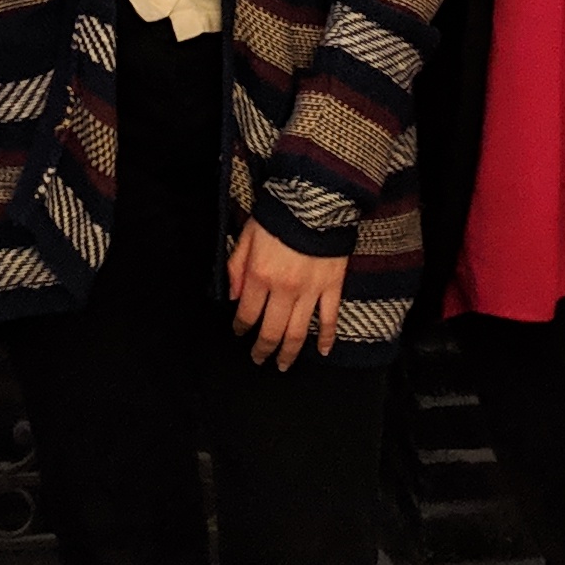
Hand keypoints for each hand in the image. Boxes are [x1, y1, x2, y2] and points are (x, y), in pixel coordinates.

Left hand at [227, 224, 347, 370]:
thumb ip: (236, 268)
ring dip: (289, 352)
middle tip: (259, 359)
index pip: (246, 314)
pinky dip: (326, 338)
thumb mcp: (247, 237)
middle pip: (271, 331)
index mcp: (259, 276)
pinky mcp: (332, 287)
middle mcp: (283, 289)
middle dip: (263, 349)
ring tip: (283, 365)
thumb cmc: (278, 215)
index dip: (240, 328)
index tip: (239, 334)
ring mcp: (310, 291)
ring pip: (297, 332)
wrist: (314, 200)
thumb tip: (232, 296)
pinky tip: (321, 351)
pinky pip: (329, 318)